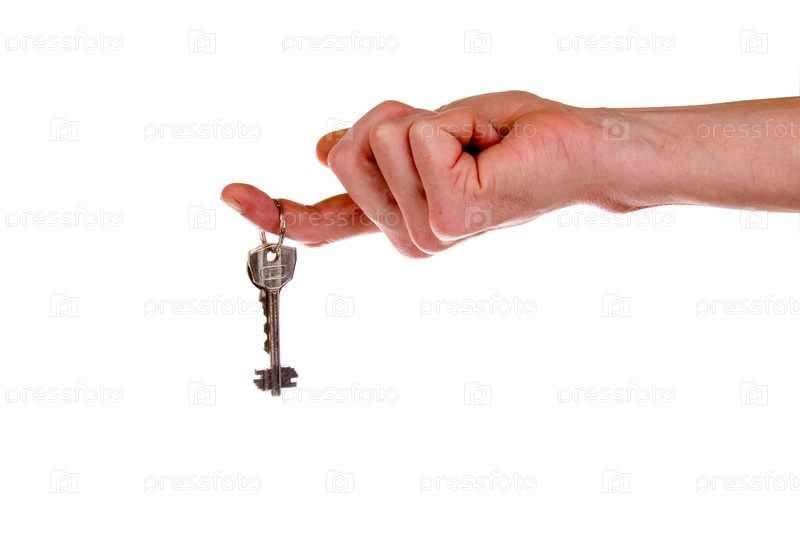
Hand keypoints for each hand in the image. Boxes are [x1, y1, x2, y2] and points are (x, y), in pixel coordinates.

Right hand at [221, 91, 598, 256]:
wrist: (575, 149)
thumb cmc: (508, 139)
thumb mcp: (424, 136)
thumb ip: (370, 155)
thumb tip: (319, 148)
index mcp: (397, 222)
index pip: (325, 219)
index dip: (276, 206)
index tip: (231, 192)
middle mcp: (406, 237)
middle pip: (344, 150)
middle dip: (394, 119)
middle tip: (452, 135)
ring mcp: (426, 233)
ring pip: (376, 138)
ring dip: (425, 119)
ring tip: (474, 144)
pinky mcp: (451, 215)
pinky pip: (416, 136)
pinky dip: (450, 122)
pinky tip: (486, 150)